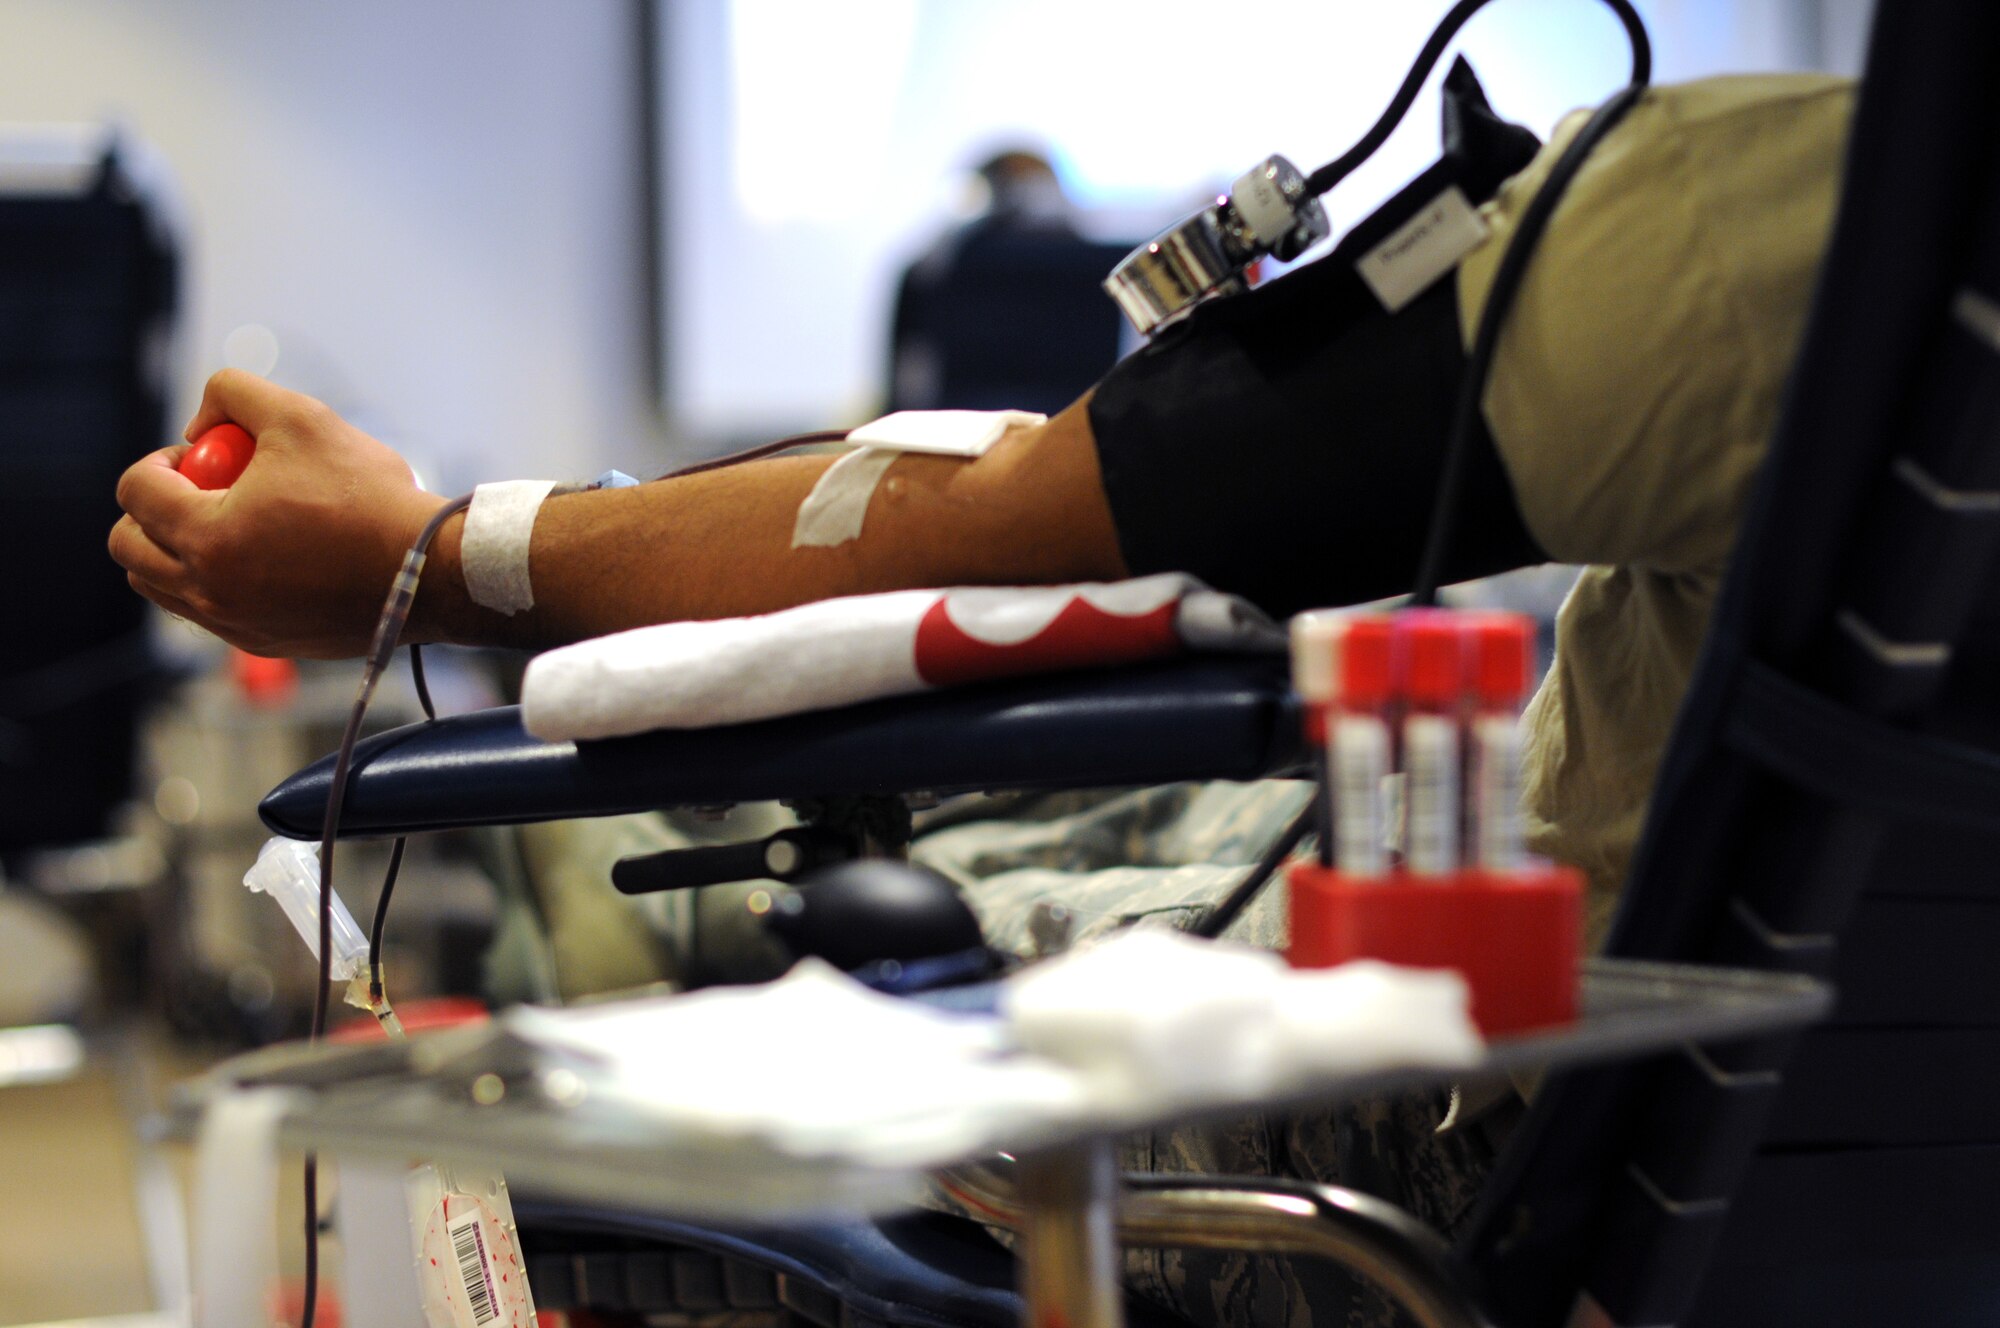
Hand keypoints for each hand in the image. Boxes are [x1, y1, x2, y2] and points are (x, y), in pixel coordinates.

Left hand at [109, 370, 447, 658]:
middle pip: (128, 549)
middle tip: (201, 490)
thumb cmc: (369, 495)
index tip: (200, 456)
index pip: (134, 491)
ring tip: (230, 523)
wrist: (429, 571)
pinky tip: (265, 554)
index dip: (159, 460)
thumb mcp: (301, 415)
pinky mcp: (265, 643)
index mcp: (207, 536)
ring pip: (161, 587)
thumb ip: (233, 393)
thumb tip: (199, 423)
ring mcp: (235, 624)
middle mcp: (210, 591)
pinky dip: (213, 581)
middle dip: (150, 510)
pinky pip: (207, 614)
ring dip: (174, 549)